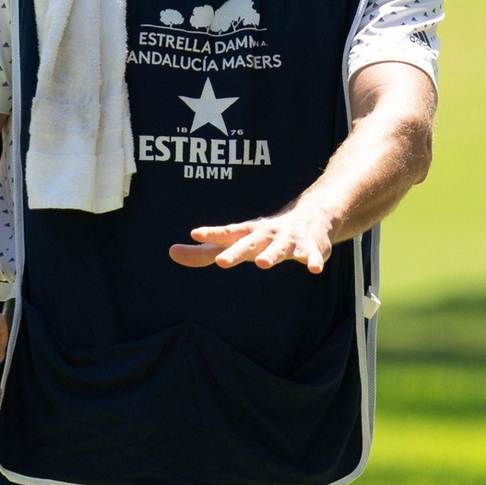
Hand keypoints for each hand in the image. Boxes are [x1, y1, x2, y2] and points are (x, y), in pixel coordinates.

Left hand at [170, 204, 334, 274]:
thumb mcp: (236, 241)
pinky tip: (314, 269)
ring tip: (262, 263)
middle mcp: (266, 235)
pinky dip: (314, 261)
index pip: (227, 234)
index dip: (212, 234)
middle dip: (237, 252)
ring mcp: (289, 241)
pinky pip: (312, 256)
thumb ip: (205, 252)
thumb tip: (172, 253)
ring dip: (271, 255)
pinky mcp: (311, 249)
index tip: (195, 234)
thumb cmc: (265, 234)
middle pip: (249, 244)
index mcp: (247, 234)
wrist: (313, 215)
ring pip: (279, 249)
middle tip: (222, 262)